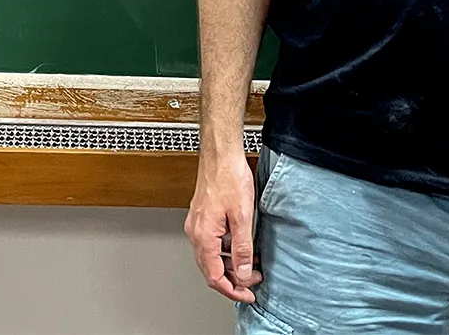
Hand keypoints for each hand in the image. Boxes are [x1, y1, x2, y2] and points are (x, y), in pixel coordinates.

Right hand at [185, 149, 261, 302]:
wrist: (220, 154)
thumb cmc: (229, 177)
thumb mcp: (243, 217)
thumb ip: (243, 249)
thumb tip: (244, 273)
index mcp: (203, 236)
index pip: (215, 277)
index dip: (233, 290)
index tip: (248, 294)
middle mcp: (196, 232)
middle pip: (210, 270)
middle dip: (233, 280)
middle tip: (253, 282)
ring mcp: (197, 224)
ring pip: (211, 257)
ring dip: (230, 266)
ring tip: (251, 266)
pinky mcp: (202, 217)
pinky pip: (211, 243)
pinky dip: (226, 251)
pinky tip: (241, 247)